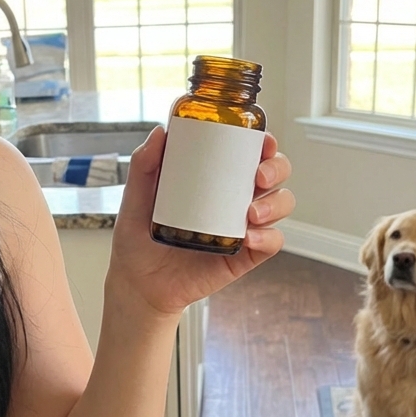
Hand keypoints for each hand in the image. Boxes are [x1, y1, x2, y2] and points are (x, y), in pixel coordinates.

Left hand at [108, 126, 293, 318]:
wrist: (138, 283)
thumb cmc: (137, 239)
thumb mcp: (136, 198)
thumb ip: (143, 165)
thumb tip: (159, 133)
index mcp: (214, 178)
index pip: (248, 153)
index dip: (264, 144)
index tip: (263, 140)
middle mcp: (233, 199)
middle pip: (273, 175)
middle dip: (277, 169)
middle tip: (259, 175)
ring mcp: (241, 227)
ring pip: (279, 206)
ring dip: (275, 204)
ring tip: (252, 213)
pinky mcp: (243, 256)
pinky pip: (269, 243)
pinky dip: (267, 238)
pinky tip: (249, 238)